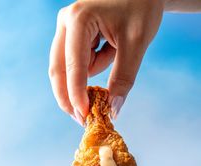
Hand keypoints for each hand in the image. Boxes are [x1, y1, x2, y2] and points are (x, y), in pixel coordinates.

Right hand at [49, 0, 163, 125]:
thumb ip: (123, 78)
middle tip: (82, 119)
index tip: (84, 116)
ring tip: (113, 58)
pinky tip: (110, 50)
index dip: (77, 94)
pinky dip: (93, 66)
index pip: (73, 66)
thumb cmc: (142, 8)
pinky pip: (79, 63)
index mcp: (79, 20)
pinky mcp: (73, 36)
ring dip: (87, 78)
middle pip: (58, 70)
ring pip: (68, 68)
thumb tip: (113, 109)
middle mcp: (66, 23)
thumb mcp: (136, 43)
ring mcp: (67, 29)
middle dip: (69, 96)